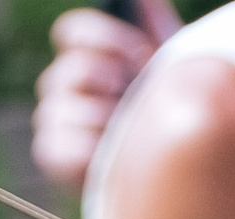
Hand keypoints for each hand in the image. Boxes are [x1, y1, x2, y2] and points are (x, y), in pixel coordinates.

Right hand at [32, 2, 176, 190]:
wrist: (181, 176)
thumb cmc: (174, 117)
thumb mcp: (172, 68)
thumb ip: (153, 28)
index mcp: (91, 58)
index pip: (72, 32)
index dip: (102, 36)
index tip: (139, 52)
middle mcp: (68, 86)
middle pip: (68, 69)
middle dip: (108, 80)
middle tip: (135, 96)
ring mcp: (58, 121)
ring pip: (58, 107)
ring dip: (100, 119)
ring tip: (126, 131)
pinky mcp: (57, 157)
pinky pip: (53, 147)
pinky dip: (83, 150)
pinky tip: (109, 154)